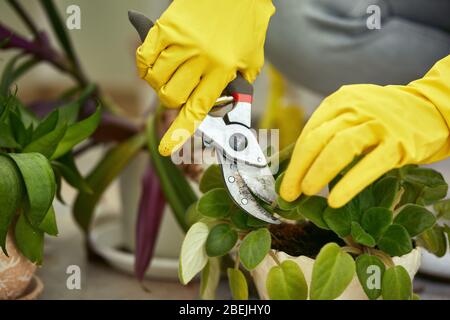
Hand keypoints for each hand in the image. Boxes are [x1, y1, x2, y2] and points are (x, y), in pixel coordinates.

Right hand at [136, 0, 274, 155]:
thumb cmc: (245, 25)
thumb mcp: (251, 59)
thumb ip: (239, 85)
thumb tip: (225, 105)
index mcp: (223, 70)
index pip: (197, 109)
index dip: (180, 131)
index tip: (166, 149)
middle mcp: (201, 58)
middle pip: (171, 97)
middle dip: (171, 100)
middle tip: (178, 89)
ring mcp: (181, 43)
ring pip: (155, 79)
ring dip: (157, 82)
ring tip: (168, 72)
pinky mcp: (166, 28)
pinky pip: (143, 56)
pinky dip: (143, 64)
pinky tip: (152, 61)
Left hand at [280, 55, 449, 207]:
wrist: (432, 108)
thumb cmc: (383, 118)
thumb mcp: (353, 114)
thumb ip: (329, 132)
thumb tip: (298, 166)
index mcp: (339, 101)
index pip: (309, 133)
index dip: (294, 161)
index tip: (285, 182)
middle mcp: (355, 108)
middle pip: (317, 139)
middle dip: (299, 169)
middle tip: (289, 193)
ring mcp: (378, 124)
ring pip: (339, 148)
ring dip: (318, 172)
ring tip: (306, 192)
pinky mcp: (400, 142)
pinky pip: (370, 165)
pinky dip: (349, 184)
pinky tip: (335, 200)